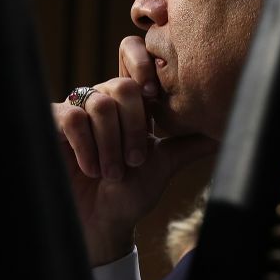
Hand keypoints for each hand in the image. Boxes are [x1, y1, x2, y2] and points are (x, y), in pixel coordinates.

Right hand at [51, 37, 217, 265]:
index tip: (153, 97)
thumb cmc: (130, 193)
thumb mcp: (165, 164)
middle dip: (134, 128)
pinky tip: (91, 168)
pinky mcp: (52, 123)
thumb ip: (190, 143)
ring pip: (100, 105)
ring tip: (112, 174)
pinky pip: (72, 118)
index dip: (144, 64)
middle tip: (134, 161)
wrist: (99, 223)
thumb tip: (227, 129)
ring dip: (111, 145)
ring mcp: (76, 109)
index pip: (134, 56)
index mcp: (130, 101)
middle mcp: (103, 98)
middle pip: (123, 85)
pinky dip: (87, 147)